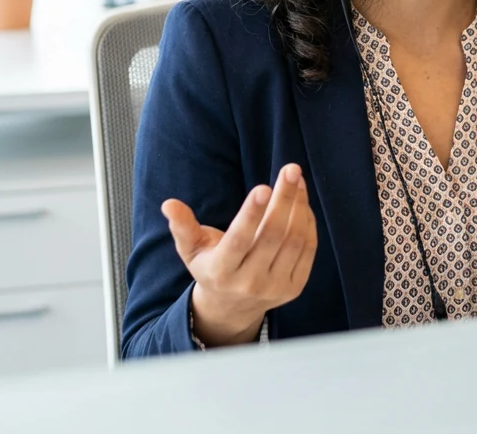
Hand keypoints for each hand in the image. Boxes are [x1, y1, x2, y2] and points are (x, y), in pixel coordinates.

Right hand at [162, 163, 317, 346]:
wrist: (232, 308)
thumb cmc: (211, 267)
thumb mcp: (192, 250)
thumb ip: (182, 226)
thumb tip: (169, 204)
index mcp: (221, 272)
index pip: (239, 240)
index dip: (252, 214)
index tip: (263, 187)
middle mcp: (249, 283)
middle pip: (272, 235)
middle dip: (284, 199)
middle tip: (290, 169)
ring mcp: (275, 287)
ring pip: (294, 240)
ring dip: (299, 205)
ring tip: (296, 179)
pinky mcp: (295, 287)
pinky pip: (308, 249)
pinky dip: (307, 221)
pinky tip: (301, 201)